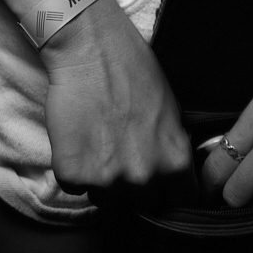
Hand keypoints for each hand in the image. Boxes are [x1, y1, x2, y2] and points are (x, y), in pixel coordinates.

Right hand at [40, 0, 193, 195]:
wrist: (91, 49)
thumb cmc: (134, 70)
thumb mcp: (172, 109)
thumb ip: (172, 148)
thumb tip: (174, 174)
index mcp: (174, 160)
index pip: (180, 201)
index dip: (169, 192)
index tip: (160, 184)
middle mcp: (143, 177)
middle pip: (140, 204)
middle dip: (133, 186)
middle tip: (122, 153)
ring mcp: (106, 179)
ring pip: (105, 198)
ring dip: (102, 180)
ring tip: (100, 141)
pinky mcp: (72, 173)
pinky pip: (74, 186)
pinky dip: (74, 169)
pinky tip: (80, 138)